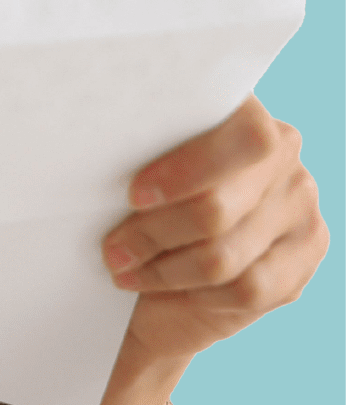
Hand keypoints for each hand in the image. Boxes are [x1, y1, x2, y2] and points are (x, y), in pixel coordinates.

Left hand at [104, 93, 328, 365]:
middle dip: (154, 233)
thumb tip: (100, 153)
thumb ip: (140, 149)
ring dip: (165, 270)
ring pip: (225, 256)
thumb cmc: (145, 193)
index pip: (242, 136)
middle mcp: (284, 154)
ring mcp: (300, 207)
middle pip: (218, 208)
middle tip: (113, 250)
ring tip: (126, 269)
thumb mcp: (139, 161)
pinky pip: (248, 287)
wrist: (170, 258)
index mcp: (244, 111)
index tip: (134, 196)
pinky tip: (170, 287)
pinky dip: (199, 293)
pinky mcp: (306, 255)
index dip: (186, 171)